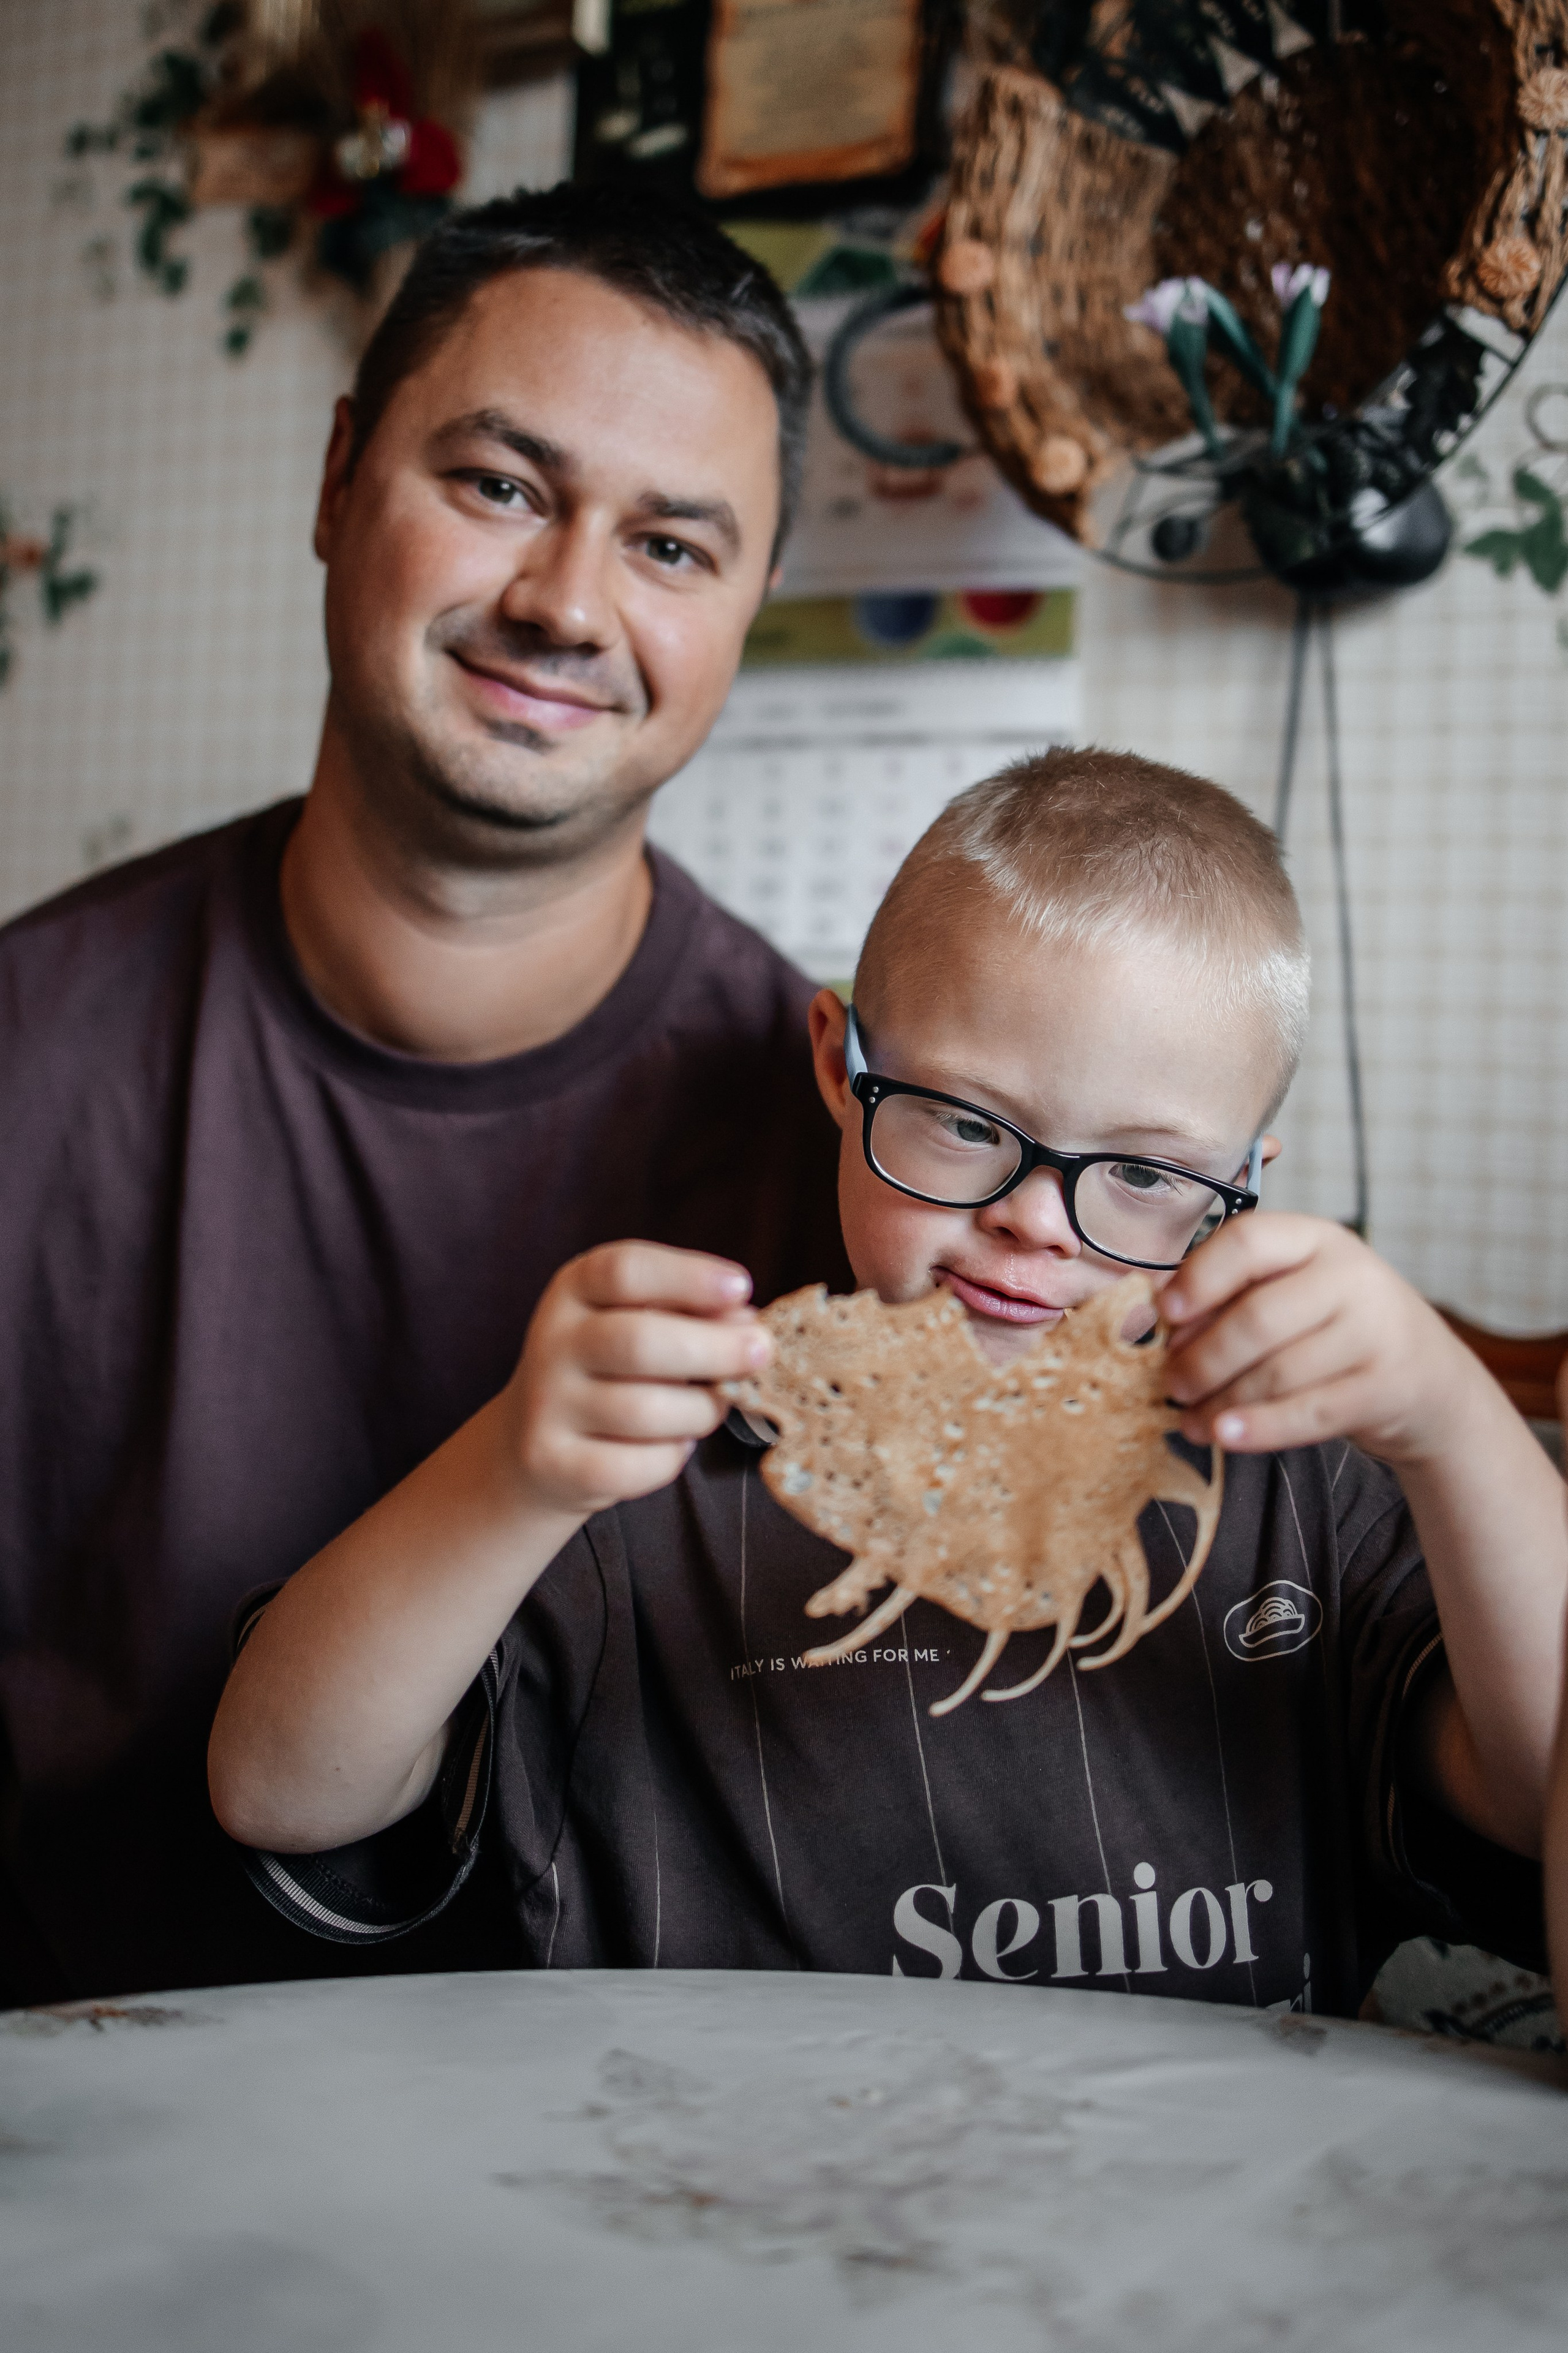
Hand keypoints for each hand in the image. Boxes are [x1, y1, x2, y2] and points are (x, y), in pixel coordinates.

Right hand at [502, 1242, 771, 1519]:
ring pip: (646, 1410)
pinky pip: (635, 1466)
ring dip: (700, 1412)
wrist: (533, 1444)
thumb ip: (689, 1314)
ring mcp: (546, 1404)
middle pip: (638, 1341)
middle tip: (761, 1353)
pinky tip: (673, 1445)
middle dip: (715, 1349)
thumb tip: (747, 1324)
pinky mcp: (551, 1462)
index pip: (626, 1270)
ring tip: (712, 1408)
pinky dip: (671, 1458)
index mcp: (574, 1290)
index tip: (741, 1288)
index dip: (688, 1277)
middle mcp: (552, 1341)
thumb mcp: (637, 1323)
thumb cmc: (610, 1372)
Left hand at [1159, 1213, 1483, 1466]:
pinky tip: (1224, 1436)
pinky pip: (1309, 1412)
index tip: (1166, 1312)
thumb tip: (1158, 1319)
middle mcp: (1353, 1275)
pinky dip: (1260, 1428)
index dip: (1199, 1277)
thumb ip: (1233, 1297)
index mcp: (1317, 1239)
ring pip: (1277, 1372)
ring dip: (1221, 1402)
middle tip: (1171, 1383)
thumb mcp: (1295, 1293)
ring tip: (1187, 1419)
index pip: (1249, 1241)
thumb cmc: (1336, 1330)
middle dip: (1202, 1358)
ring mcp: (1376, 1331)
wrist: (1431, 1379)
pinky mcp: (1388, 1387)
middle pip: (1257, 1318)